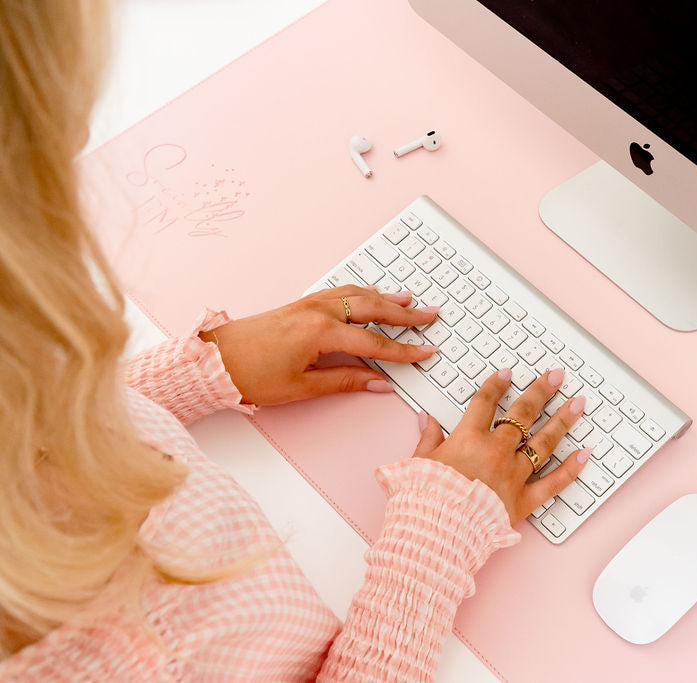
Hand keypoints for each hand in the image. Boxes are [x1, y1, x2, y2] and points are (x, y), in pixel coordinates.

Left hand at [199, 285, 439, 404]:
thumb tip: (379, 383)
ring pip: (359, 295)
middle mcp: (318, 311)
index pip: (375, 343)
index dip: (404, 351)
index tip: (425, 353)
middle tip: (431, 316)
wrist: (213, 359)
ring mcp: (309, 303)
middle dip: (406, 315)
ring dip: (388, 298)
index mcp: (321, 333)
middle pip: (374, 309)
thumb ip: (345, 382)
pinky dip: (365, 293)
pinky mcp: (301, 304)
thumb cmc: (250, 375)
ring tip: (411, 300)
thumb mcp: (302, 387)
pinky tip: (373, 295)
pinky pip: (343, 292)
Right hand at [412, 367, 591, 524]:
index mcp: (468, 439)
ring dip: (563, 421)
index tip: (507, 373)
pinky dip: (571, 469)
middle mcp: (495, 452)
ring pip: (544, 443)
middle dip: (541, 391)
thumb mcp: (418, 464)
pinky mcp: (523, 501)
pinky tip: (586, 453)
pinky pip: (553, 483)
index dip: (497, 384)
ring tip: (578, 404)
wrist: (435, 535)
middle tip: (557, 376)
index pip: (485, 402)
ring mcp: (513, 475)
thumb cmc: (424, 502)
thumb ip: (427, 439)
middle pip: (523, 414)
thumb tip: (427, 419)